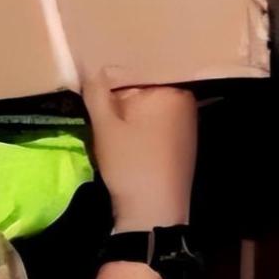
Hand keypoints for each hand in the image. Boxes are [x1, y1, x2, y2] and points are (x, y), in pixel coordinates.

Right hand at [81, 67, 197, 230]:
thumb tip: (91, 66)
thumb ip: (96, 91)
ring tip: (107, 111)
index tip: (92, 74)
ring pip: (148, 103)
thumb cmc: (130, 163)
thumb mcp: (104, 125)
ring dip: (128, 107)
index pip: (136, 66)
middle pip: (143, 84)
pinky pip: (156, 119)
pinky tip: (125, 132)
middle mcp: (185, 101)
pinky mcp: (182, 140)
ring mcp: (187, 121)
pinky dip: (139, 121)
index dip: (111, 70)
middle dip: (120, 89)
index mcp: (171, 90)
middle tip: (95, 93)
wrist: (153, 212)